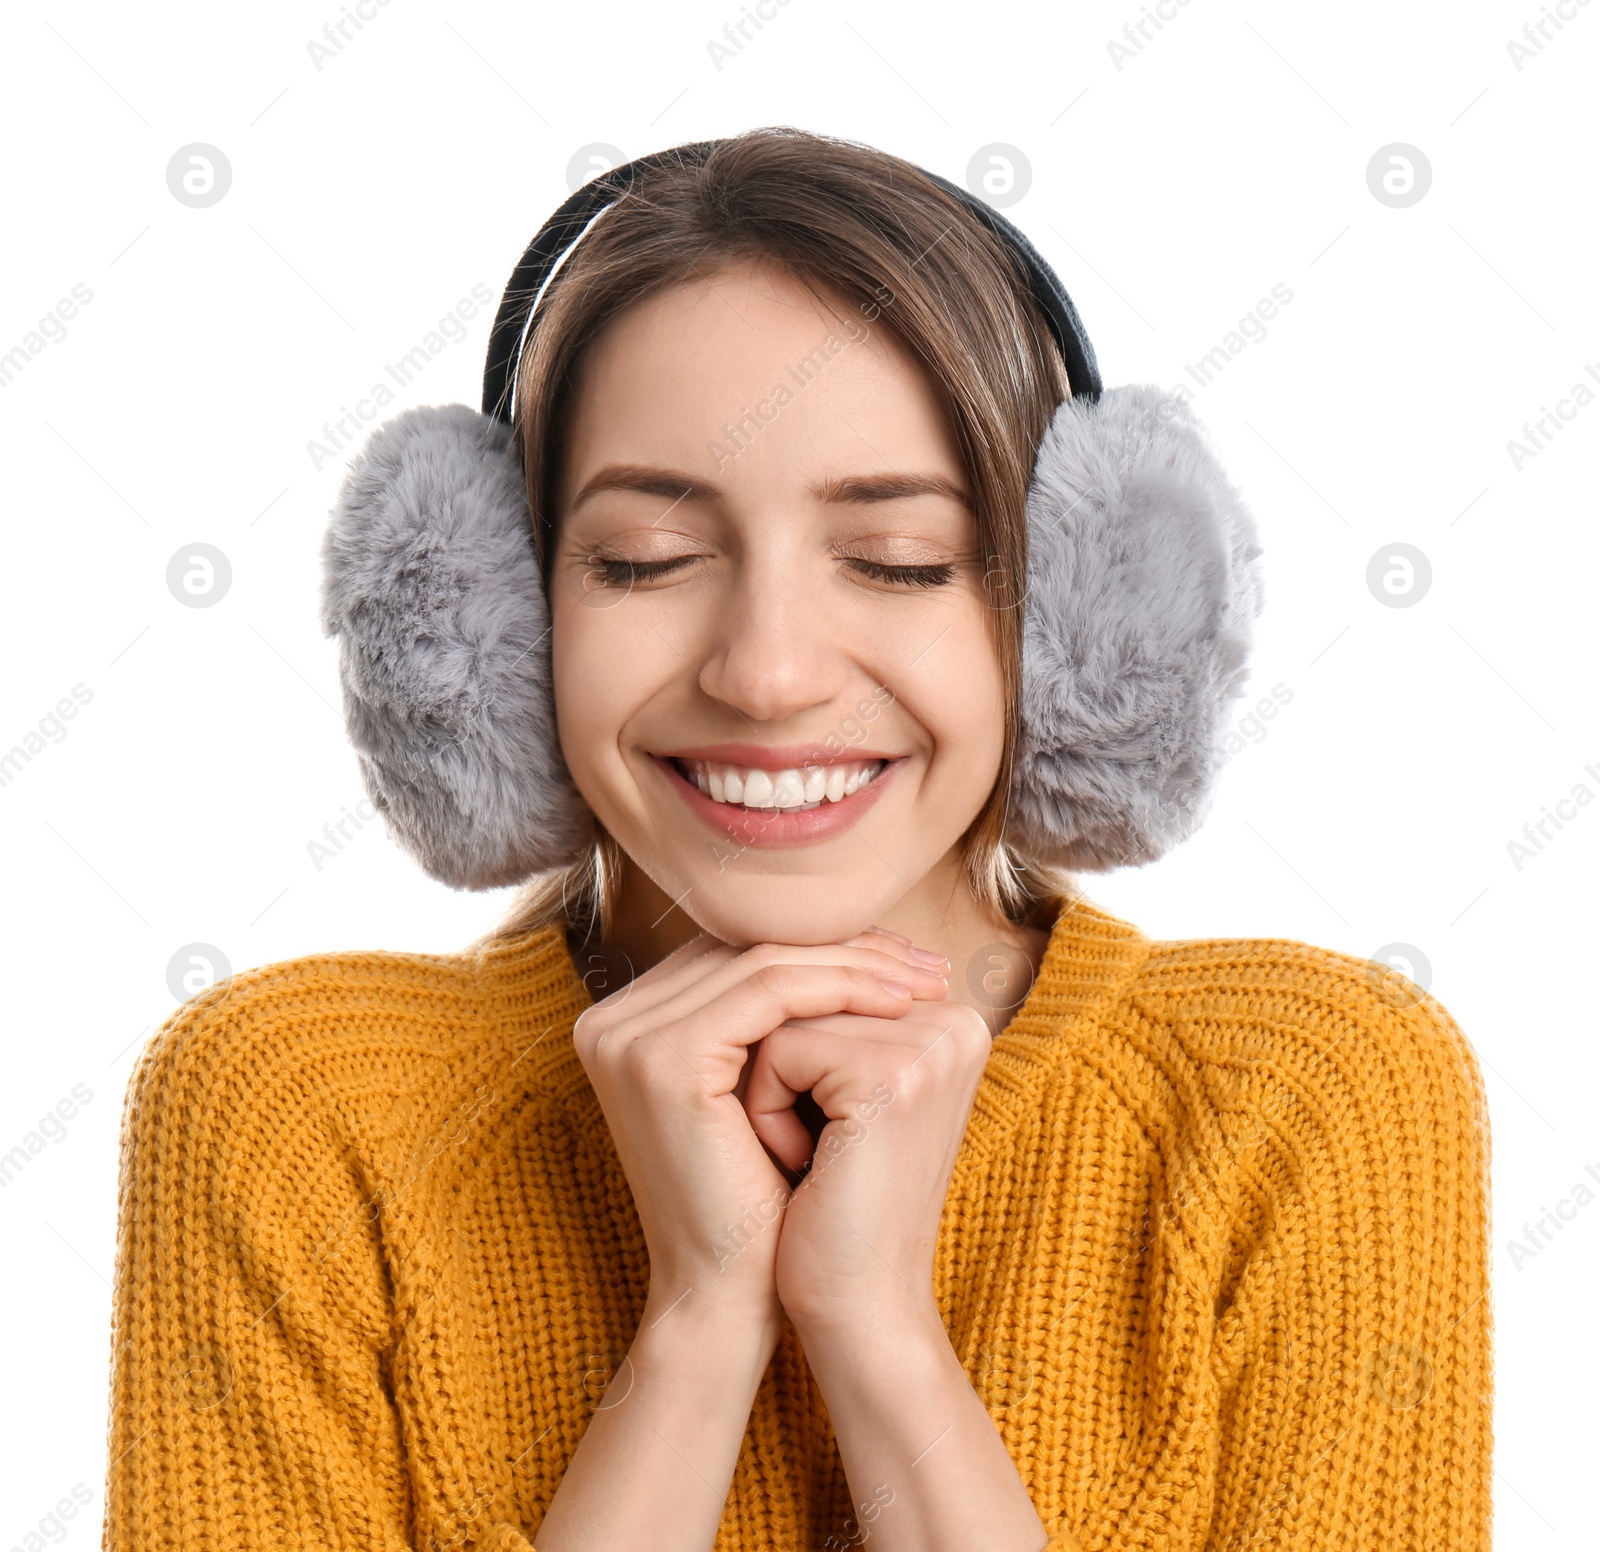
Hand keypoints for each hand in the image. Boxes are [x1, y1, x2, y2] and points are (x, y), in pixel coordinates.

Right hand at [571, 927, 951, 1329]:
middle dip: (849, 947)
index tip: (905, 958)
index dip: (825, 946)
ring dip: (857, 963)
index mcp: (625, 1022)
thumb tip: (864, 941)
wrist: (726, 1297)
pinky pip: (770, 993)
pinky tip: (898, 1004)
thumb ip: (777, 1019)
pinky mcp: (663, 1058)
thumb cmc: (760, 1200)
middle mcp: (609, 1021)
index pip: (737, 951)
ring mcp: (628, 1037)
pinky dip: (840, 988)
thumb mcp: (763, 1092)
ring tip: (927, 983)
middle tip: (929, 962)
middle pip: (748, 946)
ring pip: (764, 961)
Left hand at [738, 949, 992, 1332]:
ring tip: (802, 1149)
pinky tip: (804, 1164)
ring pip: (784, 1012)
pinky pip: (781, 1049)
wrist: (855, 1306)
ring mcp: (932, 1042)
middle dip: (773, 1058)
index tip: (813, 1116)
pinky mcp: (895, 1074)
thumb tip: (753, 936)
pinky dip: (766, 1108)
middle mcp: (956, 1016)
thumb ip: (821, 1010)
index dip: (785, 1038)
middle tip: (801, 1138)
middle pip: (803, 983)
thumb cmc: (828, 1201)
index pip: (825, 969)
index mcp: (948, 1015)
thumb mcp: (830, 1088)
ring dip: (765, 1083)